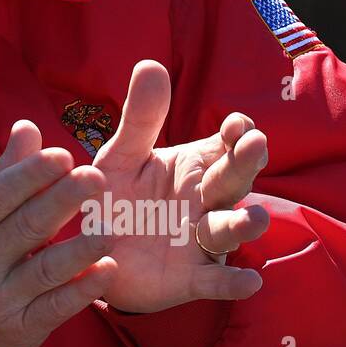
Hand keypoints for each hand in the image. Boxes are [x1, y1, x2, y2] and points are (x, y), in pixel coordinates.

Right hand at [0, 121, 115, 346]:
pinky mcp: (21, 329)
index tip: (62, 155)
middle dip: (62, 200)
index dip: (30, 175)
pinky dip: (83, 289)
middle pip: (25, 227)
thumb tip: (28, 127)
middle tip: (96, 177)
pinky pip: (57, 307)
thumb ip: (4, 176)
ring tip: (111, 228)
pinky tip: (107, 270)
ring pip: (46, 269)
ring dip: (81, 249)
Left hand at [93, 60, 269, 313]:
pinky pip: (215, 281)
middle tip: (254, 145)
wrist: (91, 251)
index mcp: (192, 167)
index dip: (235, 134)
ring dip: (244, 224)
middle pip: (230, 181)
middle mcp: (203, 201)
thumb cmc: (115, 196)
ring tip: (254, 217)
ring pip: (228, 230)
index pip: (224, 146)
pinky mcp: (189, 279)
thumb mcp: (121, 155)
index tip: (238, 123)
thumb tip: (151, 64)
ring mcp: (198, 241)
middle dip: (243, 164)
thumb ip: (140, 118)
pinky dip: (232, 282)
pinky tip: (249, 282)